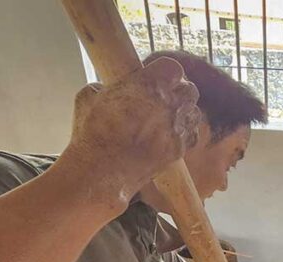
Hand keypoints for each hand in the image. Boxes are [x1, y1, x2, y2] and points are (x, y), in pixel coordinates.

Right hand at [59, 57, 200, 213]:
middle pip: (189, 88)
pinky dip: (184, 132)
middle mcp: (170, 104)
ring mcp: (177, 128)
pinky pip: (192, 135)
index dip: (163, 72)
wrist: (102, 173)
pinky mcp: (179, 150)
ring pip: (194, 112)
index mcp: (149, 84)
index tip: (154, 78)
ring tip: (166, 117)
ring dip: (183, 111)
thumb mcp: (89, 96)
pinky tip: (169, 135)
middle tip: (163, 97)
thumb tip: (107, 89)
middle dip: (178, 90)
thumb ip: (105, 87)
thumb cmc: (92, 135)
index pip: (173, 67)